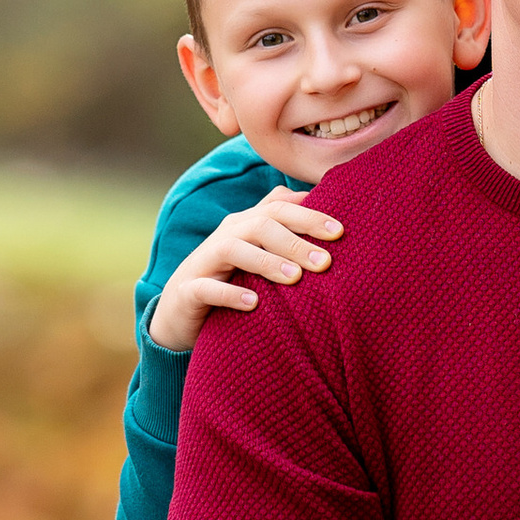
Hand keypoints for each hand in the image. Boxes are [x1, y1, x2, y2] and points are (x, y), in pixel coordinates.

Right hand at [146, 191, 342, 353]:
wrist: (179, 310)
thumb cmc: (231, 280)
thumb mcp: (260, 254)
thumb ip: (287, 234)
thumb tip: (327, 217)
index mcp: (246, 225)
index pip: (278, 208)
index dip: (308, 215)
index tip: (340, 231)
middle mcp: (226, 236)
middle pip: (260, 224)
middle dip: (295, 240)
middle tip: (325, 261)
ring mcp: (204, 262)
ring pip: (233, 249)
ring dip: (265, 261)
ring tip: (294, 277)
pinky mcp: (189, 291)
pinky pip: (206, 288)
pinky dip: (229, 294)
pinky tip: (252, 303)